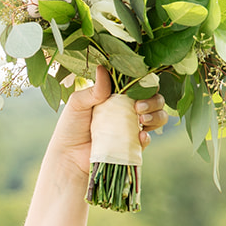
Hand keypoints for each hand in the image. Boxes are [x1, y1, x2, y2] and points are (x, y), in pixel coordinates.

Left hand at [47, 66, 167, 179]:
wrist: (68, 156)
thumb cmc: (70, 127)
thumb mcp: (77, 104)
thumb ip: (93, 90)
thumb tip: (102, 68)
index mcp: (117, 96)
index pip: (139, 85)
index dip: (144, 83)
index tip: (138, 87)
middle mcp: (128, 110)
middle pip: (154, 99)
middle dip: (153, 100)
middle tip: (138, 106)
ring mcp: (132, 128)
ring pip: (158, 117)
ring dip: (156, 116)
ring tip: (142, 119)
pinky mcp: (132, 146)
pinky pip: (147, 140)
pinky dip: (147, 137)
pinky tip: (140, 136)